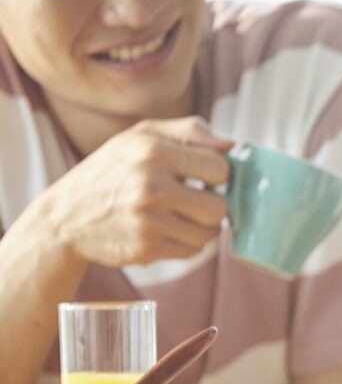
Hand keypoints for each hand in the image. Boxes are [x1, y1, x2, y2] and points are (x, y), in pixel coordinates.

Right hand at [47, 117, 233, 266]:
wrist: (66, 216)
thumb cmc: (113, 170)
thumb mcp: (142, 136)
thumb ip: (190, 132)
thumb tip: (232, 145)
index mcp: (152, 151)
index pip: (220, 169)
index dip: (218, 175)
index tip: (205, 177)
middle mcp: (150, 186)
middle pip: (219, 208)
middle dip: (213, 205)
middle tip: (197, 200)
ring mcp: (147, 221)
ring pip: (209, 234)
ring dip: (201, 227)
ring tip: (180, 215)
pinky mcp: (146, 248)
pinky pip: (192, 251)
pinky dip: (186, 243)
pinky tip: (167, 230)